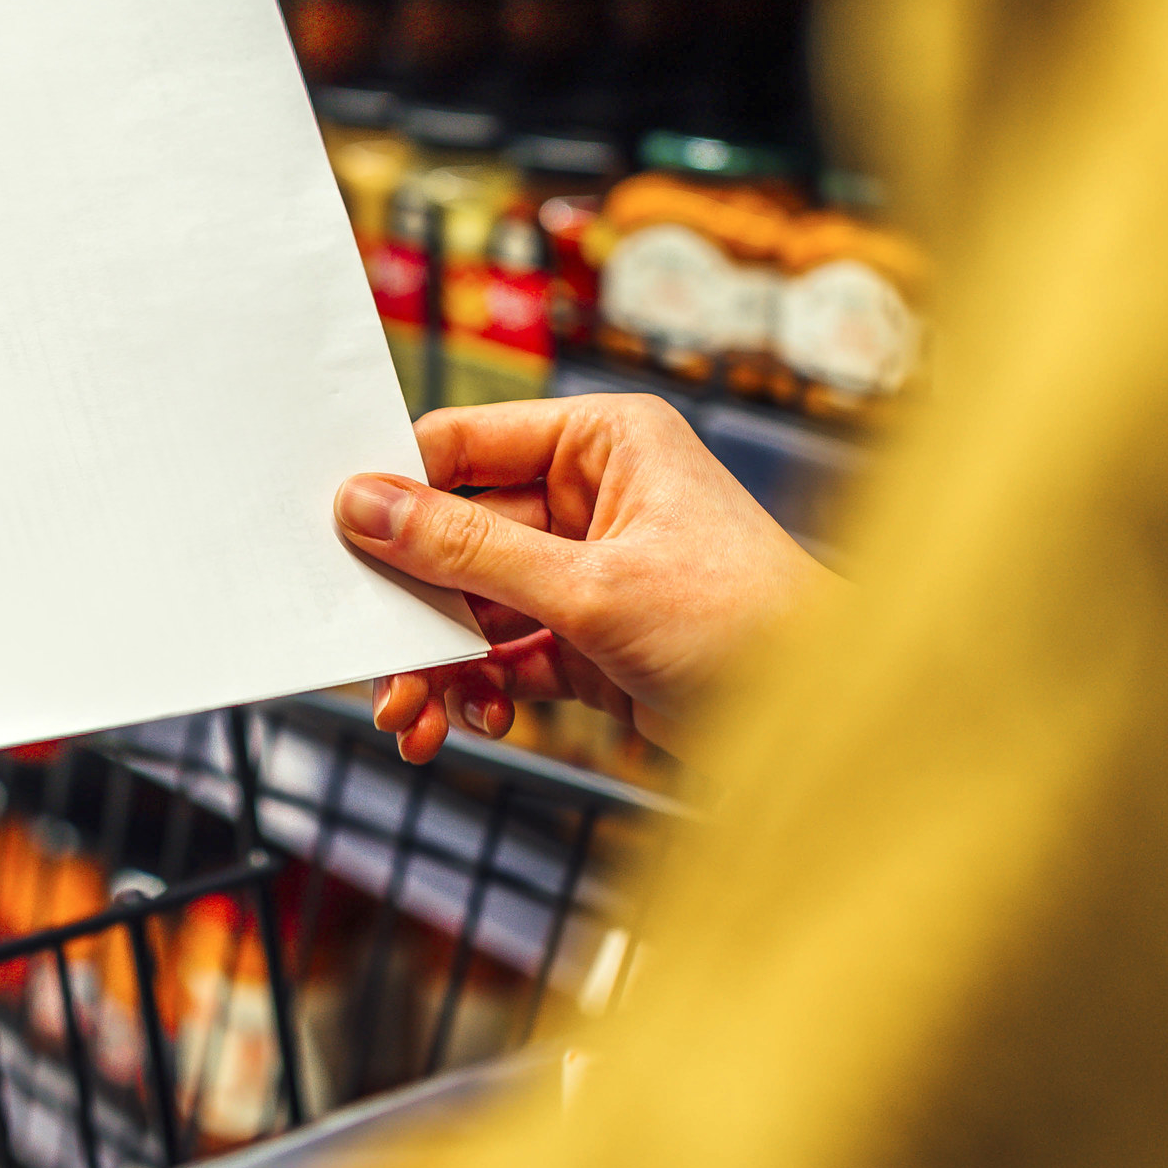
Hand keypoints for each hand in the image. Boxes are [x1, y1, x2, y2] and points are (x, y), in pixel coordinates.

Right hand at [335, 394, 842, 762]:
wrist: (835, 726)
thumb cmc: (749, 626)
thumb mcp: (592, 587)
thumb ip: (468, 552)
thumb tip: (365, 506)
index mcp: (602, 441)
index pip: (466, 446)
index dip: (396, 492)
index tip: (332, 539)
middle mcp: (592, 495)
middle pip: (459, 537)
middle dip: (413, 607)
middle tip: (366, 659)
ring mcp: (591, 570)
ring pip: (475, 604)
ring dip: (438, 662)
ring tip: (411, 718)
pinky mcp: (593, 639)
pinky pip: (506, 653)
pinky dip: (480, 688)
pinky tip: (472, 722)